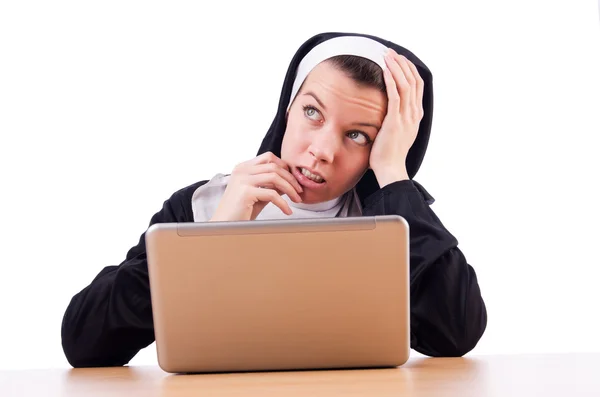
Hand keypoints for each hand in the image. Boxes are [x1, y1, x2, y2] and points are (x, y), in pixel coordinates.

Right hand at [210, 152, 302, 221]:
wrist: (224, 225)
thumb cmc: (240, 211)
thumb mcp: (258, 194)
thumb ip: (271, 185)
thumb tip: (290, 181)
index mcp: (243, 167)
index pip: (269, 157)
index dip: (284, 167)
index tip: (294, 180)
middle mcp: (241, 170)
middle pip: (274, 166)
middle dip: (291, 178)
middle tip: (299, 191)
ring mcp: (242, 180)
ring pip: (275, 177)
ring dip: (290, 189)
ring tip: (297, 199)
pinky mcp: (245, 192)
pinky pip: (272, 194)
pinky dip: (283, 203)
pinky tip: (287, 211)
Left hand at [369, 48, 424, 186]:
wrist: (390, 169)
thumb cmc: (388, 154)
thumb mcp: (397, 132)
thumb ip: (397, 119)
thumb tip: (388, 110)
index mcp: (416, 116)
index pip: (417, 86)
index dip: (409, 70)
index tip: (399, 59)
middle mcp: (414, 114)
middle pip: (413, 81)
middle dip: (402, 64)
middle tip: (391, 52)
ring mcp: (406, 118)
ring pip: (405, 85)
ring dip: (396, 68)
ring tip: (386, 56)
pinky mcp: (395, 122)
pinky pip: (395, 96)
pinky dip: (391, 81)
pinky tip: (385, 70)